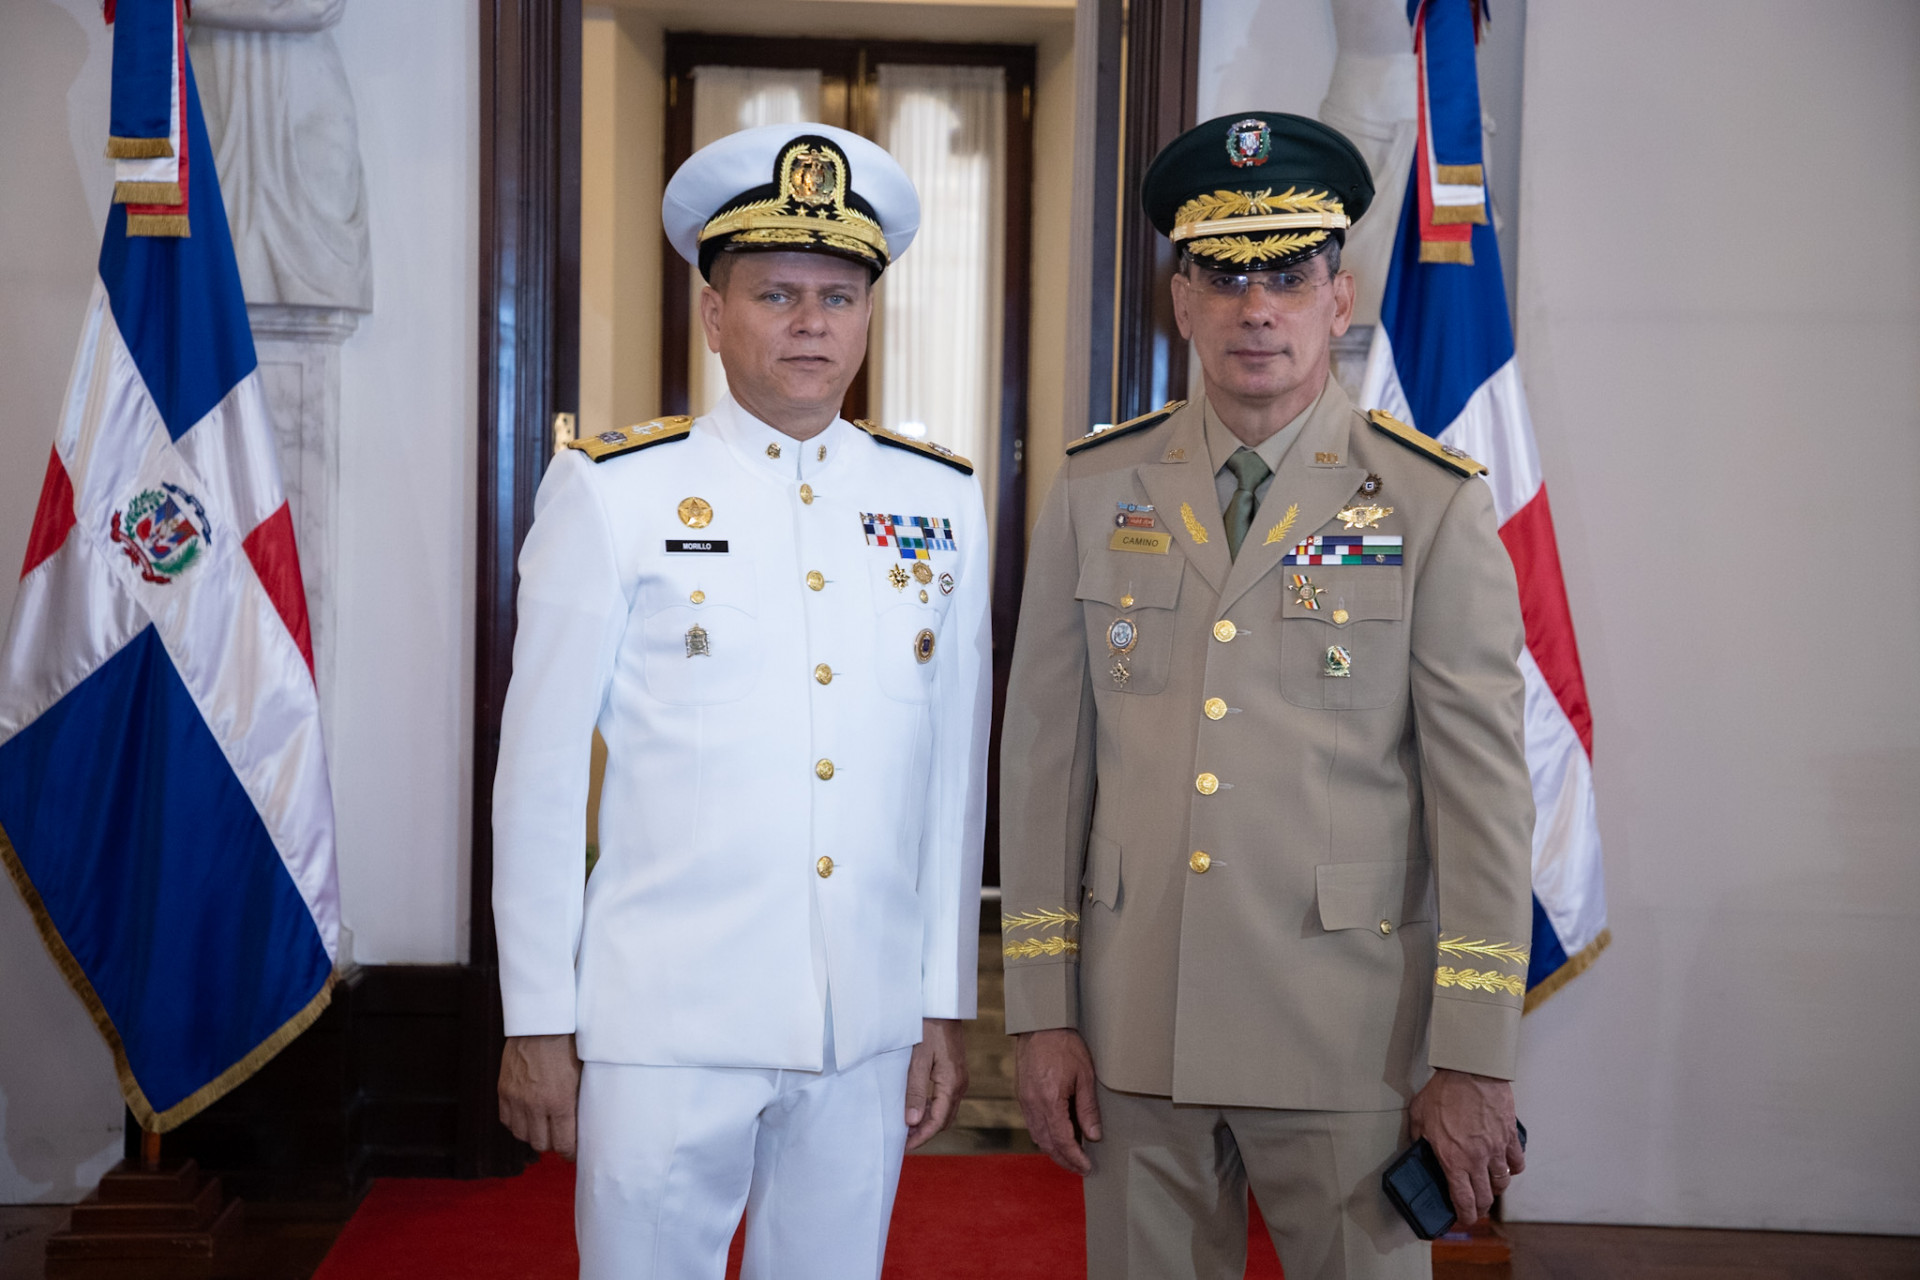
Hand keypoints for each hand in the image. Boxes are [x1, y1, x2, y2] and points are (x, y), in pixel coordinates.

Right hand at [498, 1034, 581, 1159]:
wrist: (542, 1024)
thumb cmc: (568, 1046)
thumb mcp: (582, 1076)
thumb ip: (578, 1102)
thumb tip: (583, 1125)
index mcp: (560, 1102)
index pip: (564, 1144)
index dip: (570, 1153)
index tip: (574, 1153)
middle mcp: (536, 1105)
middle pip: (541, 1144)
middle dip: (553, 1144)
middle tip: (559, 1138)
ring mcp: (516, 1099)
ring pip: (522, 1136)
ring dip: (533, 1135)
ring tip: (543, 1127)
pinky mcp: (503, 1090)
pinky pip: (506, 1120)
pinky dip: (516, 1123)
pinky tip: (527, 1117)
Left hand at [905, 1019, 969, 1149]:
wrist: (943, 1006)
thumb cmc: (928, 1029)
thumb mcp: (918, 1059)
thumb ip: (915, 1090)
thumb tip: (912, 1121)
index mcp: (951, 1084)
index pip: (937, 1121)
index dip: (921, 1137)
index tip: (905, 1147)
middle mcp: (959, 1084)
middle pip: (944, 1120)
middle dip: (925, 1133)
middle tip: (904, 1141)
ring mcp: (960, 1079)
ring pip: (945, 1111)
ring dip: (928, 1121)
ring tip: (907, 1127)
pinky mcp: (955, 1072)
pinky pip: (946, 1099)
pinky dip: (932, 1109)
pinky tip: (917, 1107)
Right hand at [1014, 1029, 1102, 1174]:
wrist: (1040, 1024)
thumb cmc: (1065, 1045)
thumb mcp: (1085, 1075)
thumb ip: (1088, 1108)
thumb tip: (1094, 1136)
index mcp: (1049, 1100)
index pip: (1062, 1140)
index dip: (1075, 1158)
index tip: (1087, 1168)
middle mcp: (1033, 1104)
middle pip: (1047, 1143)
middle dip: (1064, 1160)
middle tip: (1080, 1169)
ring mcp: (1024, 1100)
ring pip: (1037, 1136)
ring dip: (1053, 1150)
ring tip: (1071, 1157)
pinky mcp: (1022, 1095)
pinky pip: (1032, 1124)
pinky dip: (1045, 1136)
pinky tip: (1057, 1136)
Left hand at [1408, 1067, 1524, 1225]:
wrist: (1471, 1071)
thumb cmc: (1444, 1091)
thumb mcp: (1419, 1116)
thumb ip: (1419, 1138)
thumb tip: (1418, 1150)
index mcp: (1453, 1159)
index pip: (1463, 1200)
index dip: (1465, 1216)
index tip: (1463, 1219)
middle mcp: (1477, 1160)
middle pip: (1486, 1198)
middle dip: (1480, 1208)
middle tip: (1476, 1207)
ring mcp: (1496, 1149)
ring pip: (1503, 1182)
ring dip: (1496, 1189)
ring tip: (1489, 1185)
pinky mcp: (1510, 1136)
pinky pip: (1517, 1162)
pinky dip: (1513, 1168)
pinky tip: (1506, 1166)